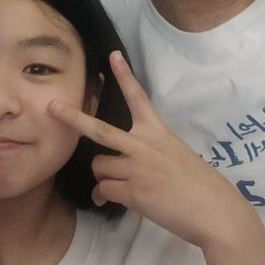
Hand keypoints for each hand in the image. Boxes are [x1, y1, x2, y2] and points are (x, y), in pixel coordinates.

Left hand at [48, 51, 252, 249]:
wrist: (213, 209)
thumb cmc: (201, 185)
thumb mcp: (177, 156)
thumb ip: (150, 155)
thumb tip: (126, 170)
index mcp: (158, 132)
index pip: (138, 98)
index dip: (124, 75)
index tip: (113, 55)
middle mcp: (143, 145)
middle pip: (99, 129)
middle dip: (72, 118)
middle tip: (52, 107)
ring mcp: (136, 167)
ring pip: (99, 167)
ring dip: (103, 178)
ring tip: (114, 188)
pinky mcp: (132, 191)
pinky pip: (104, 190)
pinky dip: (104, 197)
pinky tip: (111, 202)